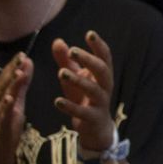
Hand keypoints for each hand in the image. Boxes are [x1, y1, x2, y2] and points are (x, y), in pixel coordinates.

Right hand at [0, 53, 30, 163]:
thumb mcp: (15, 104)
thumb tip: (27, 63)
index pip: (4, 78)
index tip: (22, 53)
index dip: (12, 66)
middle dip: (11, 71)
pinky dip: (5, 108)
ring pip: (1, 99)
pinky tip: (11, 99)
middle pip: (1, 86)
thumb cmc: (4, 127)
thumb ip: (21, 86)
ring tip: (18, 73)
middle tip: (21, 57)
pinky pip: (1, 117)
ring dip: (9, 86)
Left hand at [52, 32, 116, 154]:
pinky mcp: (92, 118)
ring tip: (61, 73)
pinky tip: (57, 101)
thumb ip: (66, 61)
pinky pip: (83, 111)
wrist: (96, 129)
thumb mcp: (75, 78)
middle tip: (73, 51)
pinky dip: (70, 106)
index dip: (99, 45)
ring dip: (79, 80)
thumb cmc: (84, 99)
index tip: (89, 34)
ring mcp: (101, 103)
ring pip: (94, 90)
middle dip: (89, 59)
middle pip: (103, 70)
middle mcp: (105, 87)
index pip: (105, 57)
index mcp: (102, 75)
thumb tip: (57, 41)